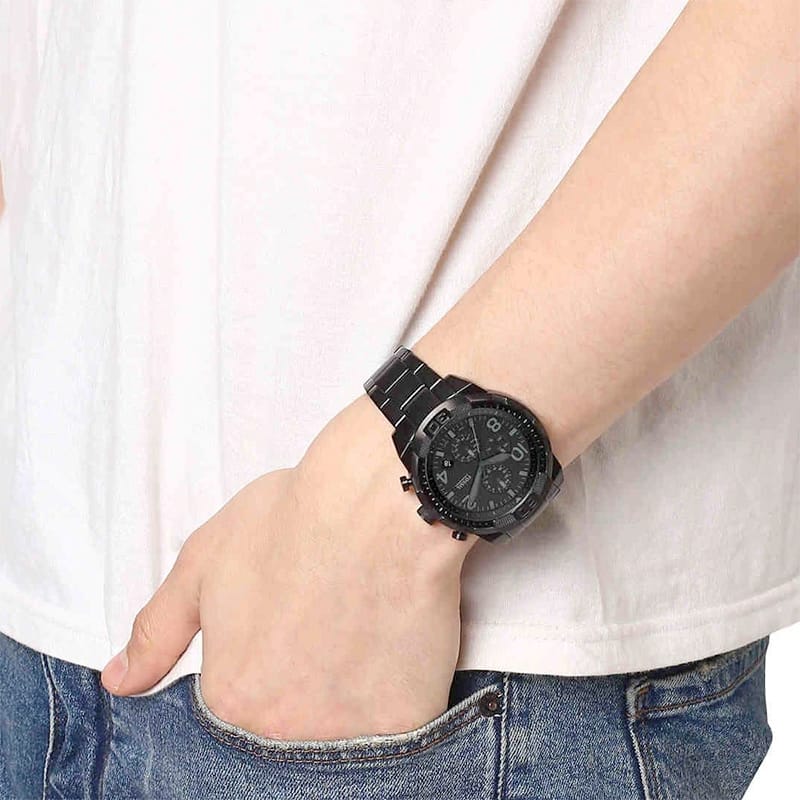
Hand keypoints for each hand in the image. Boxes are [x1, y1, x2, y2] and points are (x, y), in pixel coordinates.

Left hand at [100, 394, 478, 739]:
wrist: (382, 499)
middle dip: (307, 677)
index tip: (288, 621)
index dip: (267, 657)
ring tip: (362, 622)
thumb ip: (158, 630)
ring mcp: (351, 732)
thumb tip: (120, 680)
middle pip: (294, 722)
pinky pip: (399, 721)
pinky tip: (397, 637)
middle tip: (328, 618)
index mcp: (233, 697)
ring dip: (352, 687)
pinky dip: (398, 687)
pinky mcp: (409, 719)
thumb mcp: (204, 561)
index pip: (241, 704)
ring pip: (347, 727)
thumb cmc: (295, 518)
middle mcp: (285, 731)